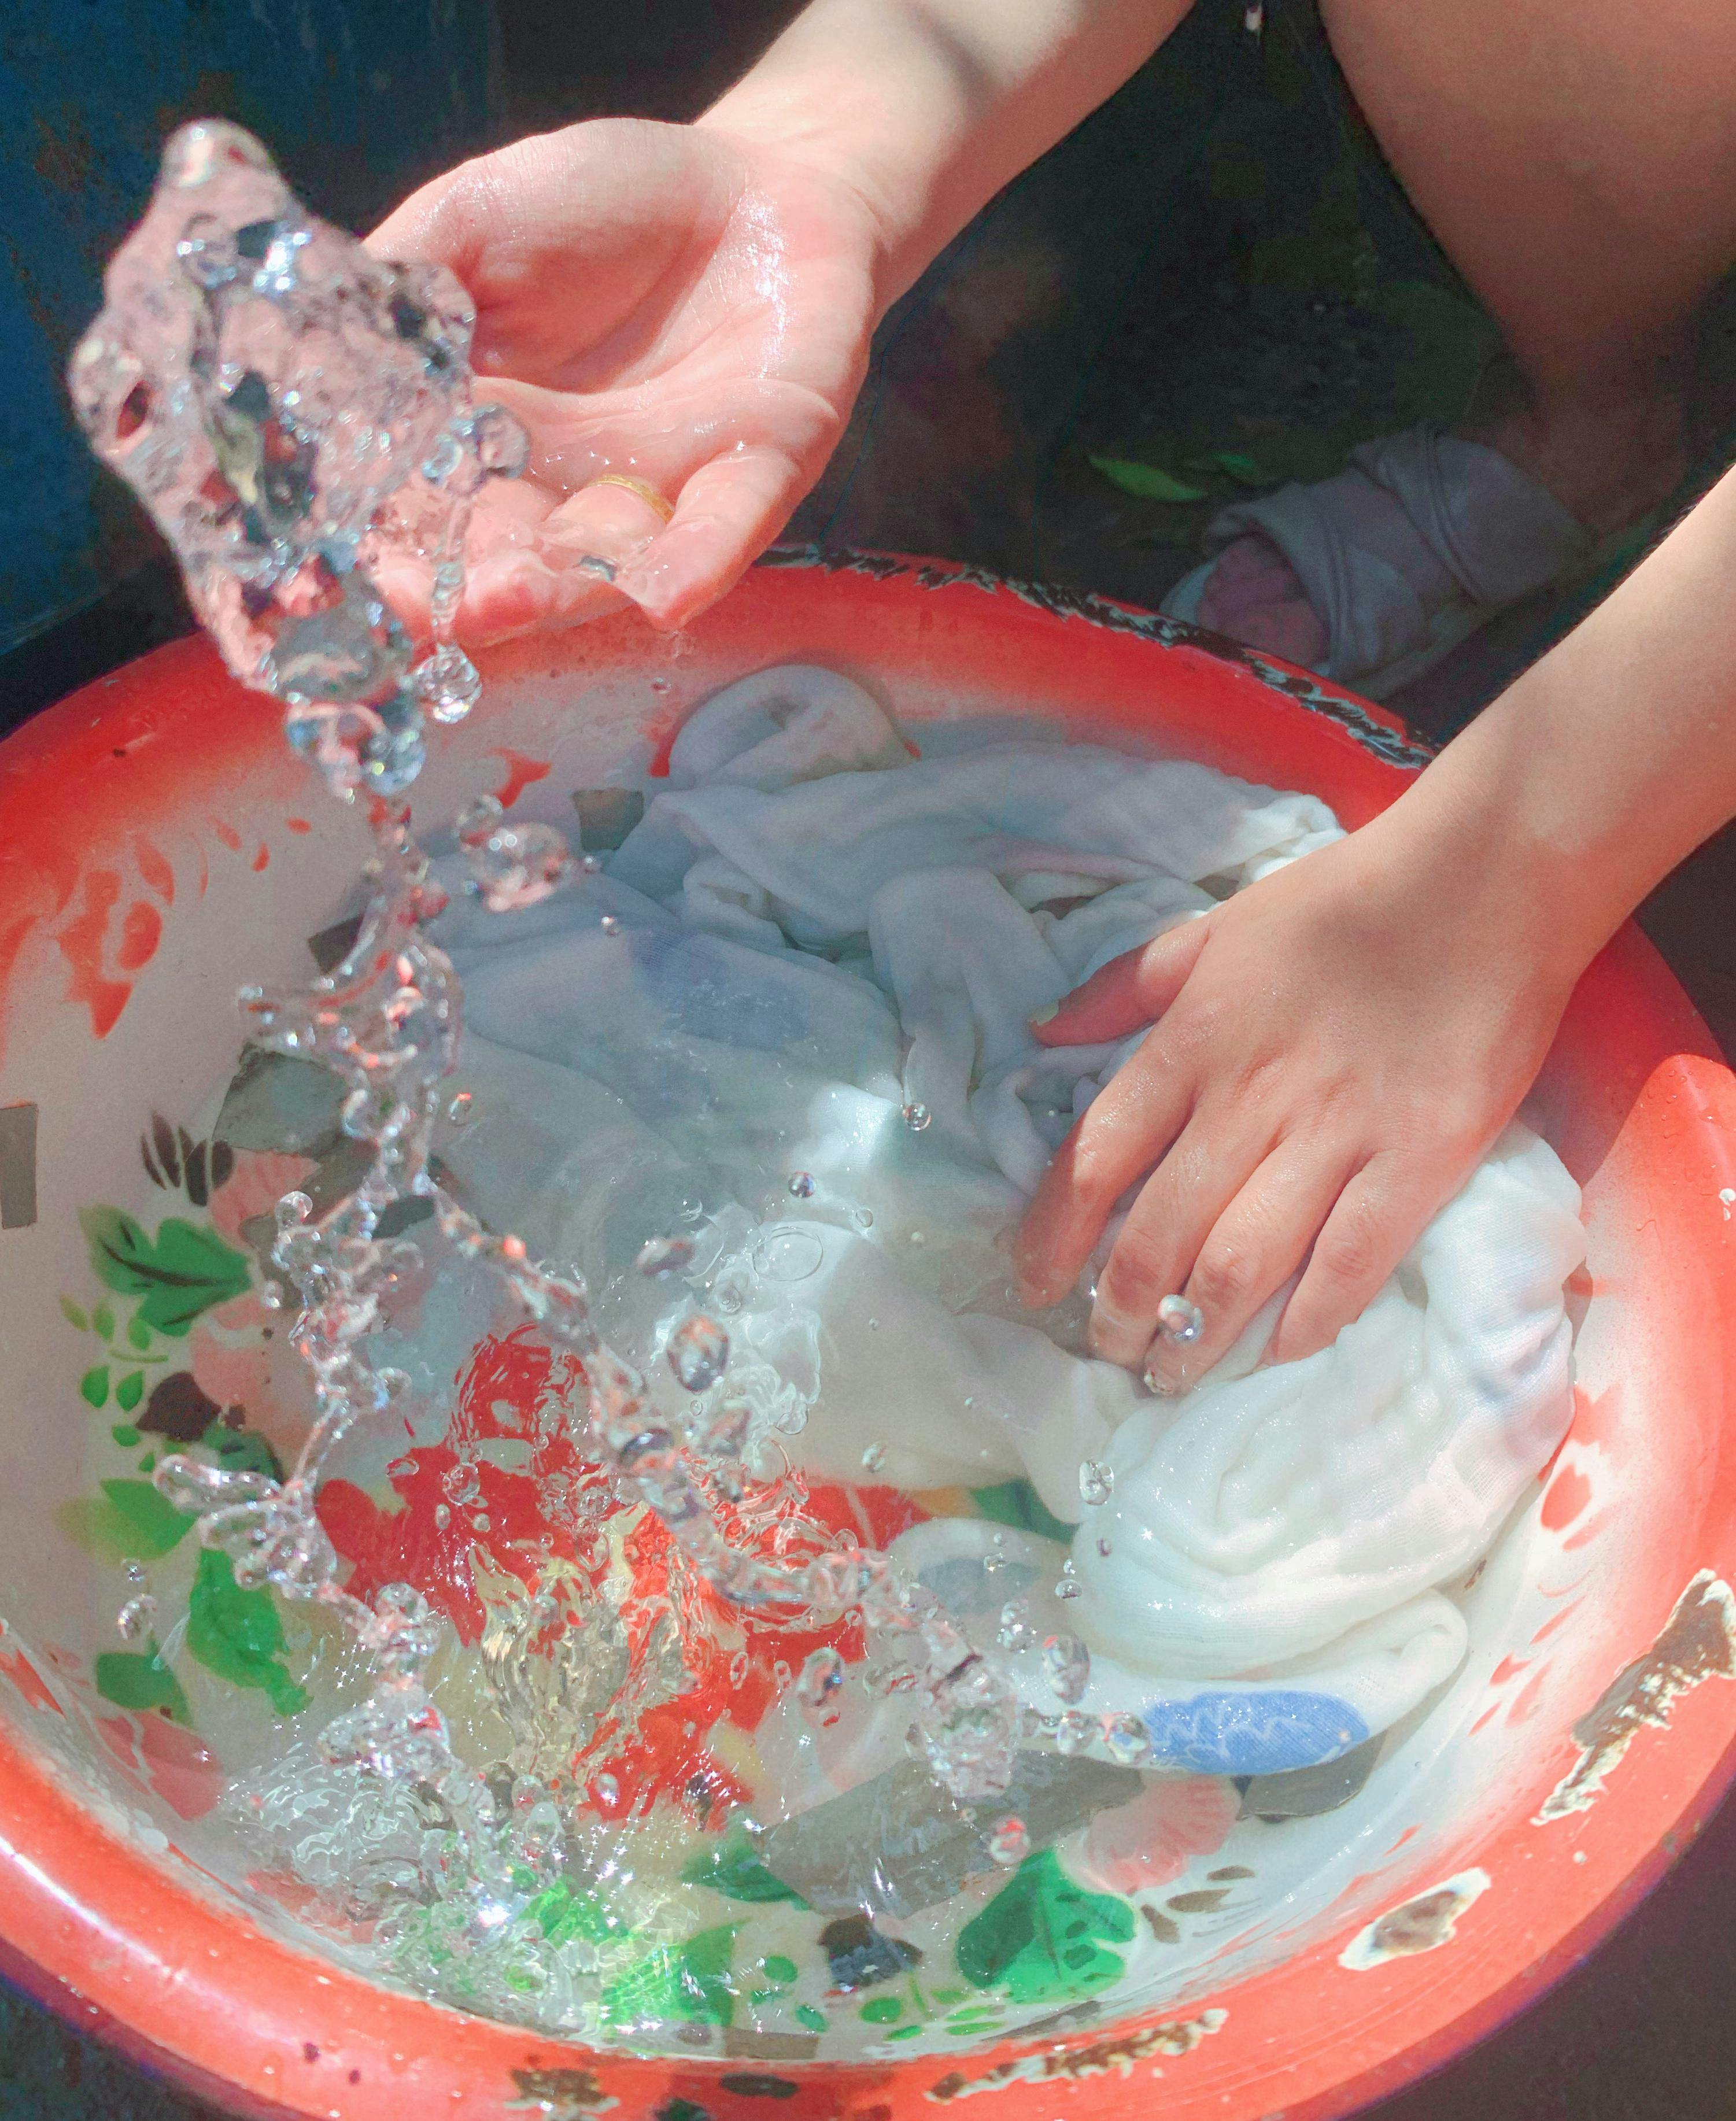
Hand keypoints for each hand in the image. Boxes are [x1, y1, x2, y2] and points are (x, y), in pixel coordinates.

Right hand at [369, 118, 884, 637]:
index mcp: (480, 443)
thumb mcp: (471, 223)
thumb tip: (289, 343)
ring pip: (601, 569)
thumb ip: (399, 288)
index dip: (374, 548)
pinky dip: (696, 563)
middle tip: (418, 611)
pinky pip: (725, 532)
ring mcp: (660, 496)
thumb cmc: (598, 205)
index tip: (322, 576)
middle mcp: (563, 495)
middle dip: (458, 594)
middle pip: (501, 566)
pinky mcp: (757, 477)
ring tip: (503, 604)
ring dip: (554, 591)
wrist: (750, 189)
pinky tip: (665, 592)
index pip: (414, 515)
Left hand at [1012, 819, 1583, 1388]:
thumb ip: (1122, 986)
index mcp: (1191, 1044)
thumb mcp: (1211, 928)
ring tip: (1172, 1374)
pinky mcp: (1420, 1161)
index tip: (1034, 1285)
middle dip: (1121, 1311)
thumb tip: (1040, 1035)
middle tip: (1110, 1350)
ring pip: (1241, 1265)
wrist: (1481, 882)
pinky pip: (1351, 1262)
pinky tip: (1277, 1353)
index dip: (1053, 1235)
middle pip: (1159, 1233)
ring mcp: (1337, 1136)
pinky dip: (1308, 1320)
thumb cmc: (1341, 902)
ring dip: (1196, 1336)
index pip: (1096, 1158)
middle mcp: (1250, 1100)